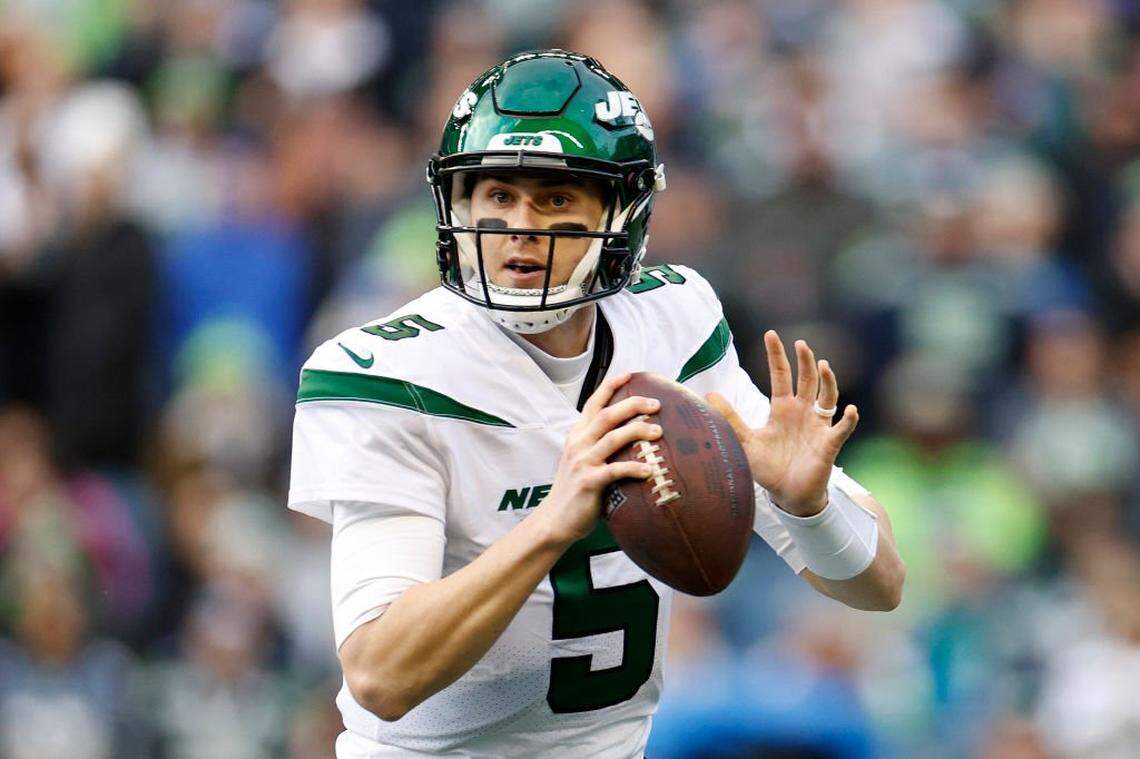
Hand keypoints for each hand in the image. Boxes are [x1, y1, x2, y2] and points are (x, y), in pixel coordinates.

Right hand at [538, 373, 660, 544]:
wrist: (554, 521)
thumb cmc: (575, 491)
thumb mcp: (581, 461)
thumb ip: (599, 447)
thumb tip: (630, 437)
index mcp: (577, 436)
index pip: (593, 403)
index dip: (610, 386)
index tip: (629, 374)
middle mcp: (578, 444)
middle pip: (607, 415)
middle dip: (632, 405)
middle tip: (656, 403)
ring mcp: (582, 462)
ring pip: (612, 438)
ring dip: (637, 431)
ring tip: (658, 431)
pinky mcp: (588, 482)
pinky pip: (615, 470)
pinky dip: (634, 468)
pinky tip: (650, 470)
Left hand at [707, 331, 858, 516]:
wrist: (788, 495)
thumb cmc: (768, 467)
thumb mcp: (745, 441)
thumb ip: (730, 419)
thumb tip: (708, 395)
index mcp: (782, 408)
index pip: (780, 375)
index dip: (776, 355)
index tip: (771, 334)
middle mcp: (802, 412)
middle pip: (806, 379)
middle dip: (805, 361)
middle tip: (801, 344)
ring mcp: (818, 426)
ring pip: (827, 396)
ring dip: (828, 381)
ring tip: (823, 365)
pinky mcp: (829, 444)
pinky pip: (842, 429)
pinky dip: (847, 419)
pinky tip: (849, 409)